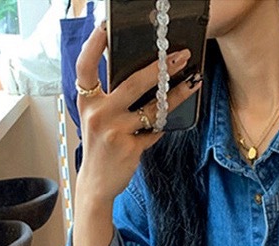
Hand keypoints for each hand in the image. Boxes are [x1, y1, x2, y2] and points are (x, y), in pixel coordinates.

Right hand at [74, 22, 201, 203]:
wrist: (96, 183)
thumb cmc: (99, 147)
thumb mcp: (95, 119)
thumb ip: (109, 99)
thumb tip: (143, 77)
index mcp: (87, 102)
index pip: (85, 67)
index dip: (93, 45)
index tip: (105, 28)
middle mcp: (98, 114)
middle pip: (132, 83)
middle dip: (160, 68)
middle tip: (180, 57)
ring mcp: (114, 131)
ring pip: (152, 108)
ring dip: (176, 95)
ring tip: (192, 83)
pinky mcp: (130, 148)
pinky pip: (153, 131)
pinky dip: (160, 127)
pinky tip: (165, 122)